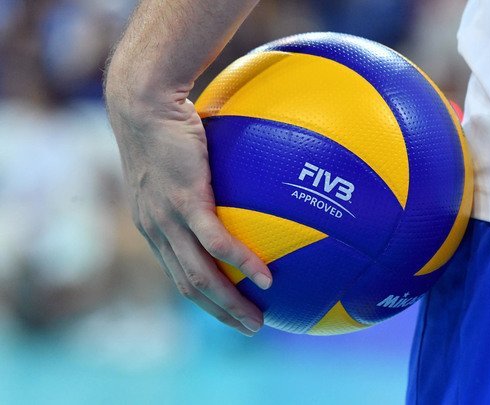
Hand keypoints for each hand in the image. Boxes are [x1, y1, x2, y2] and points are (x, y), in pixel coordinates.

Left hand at [105, 87, 271, 336]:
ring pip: (200, 276)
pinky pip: (217, 243)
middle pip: (188, 288)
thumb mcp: (178, 160)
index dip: (203, 299)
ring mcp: (169, 219)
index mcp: (154, 227)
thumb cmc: (166, 125)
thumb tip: (235, 182)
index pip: (177, 275)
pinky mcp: (185, 201)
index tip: (228, 309)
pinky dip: (243, 264)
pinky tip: (266, 279)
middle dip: (219, 313)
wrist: (143, 102)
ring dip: (229, 304)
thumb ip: (200, 181)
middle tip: (249, 327)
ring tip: (256, 320)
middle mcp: (156, 232)